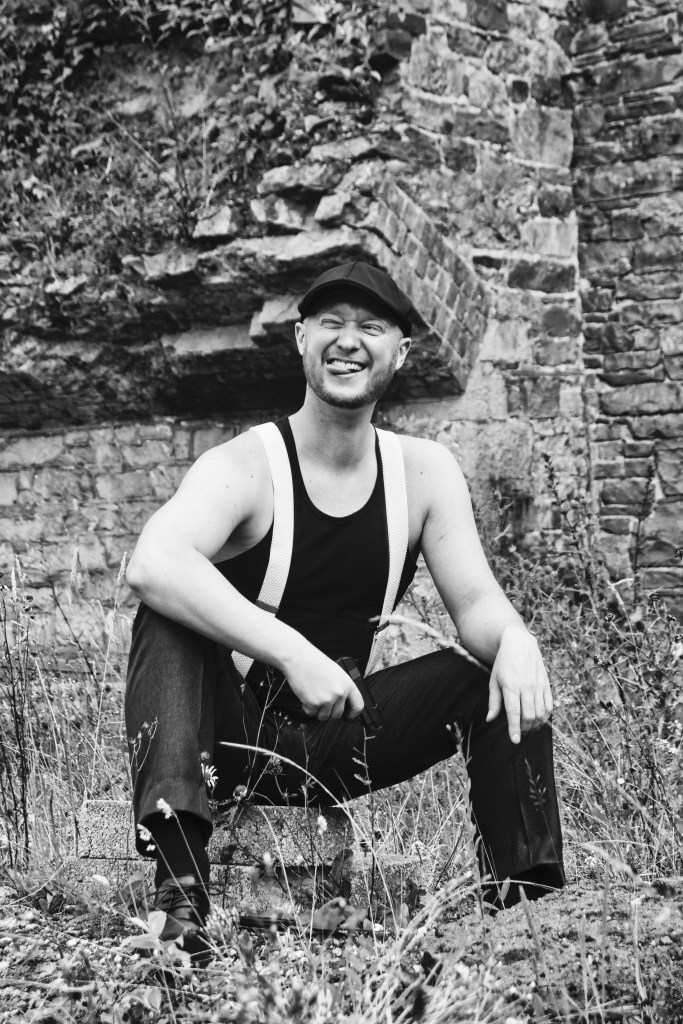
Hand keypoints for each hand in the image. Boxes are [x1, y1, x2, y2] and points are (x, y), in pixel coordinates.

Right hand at [282, 644, 364, 721]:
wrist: (298, 657)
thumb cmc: (315, 662)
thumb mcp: (336, 673)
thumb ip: (342, 688)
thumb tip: (344, 703)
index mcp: (348, 684)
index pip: (358, 706)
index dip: (353, 715)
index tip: (348, 717)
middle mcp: (339, 693)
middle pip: (337, 714)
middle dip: (329, 710)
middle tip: (322, 699)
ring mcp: (327, 699)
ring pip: (324, 716)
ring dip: (318, 710)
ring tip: (313, 694)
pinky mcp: (313, 704)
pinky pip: (311, 714)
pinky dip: (307, 707)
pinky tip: (306, 694)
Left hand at [485, 626, 552, 743]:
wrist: (519, 644)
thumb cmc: (503, 663)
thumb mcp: (494, 680)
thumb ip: (494, 701)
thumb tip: (490, 719)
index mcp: (511, 686)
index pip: (514, 713)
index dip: (515, 729)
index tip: (515, 741)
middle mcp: (526, 687)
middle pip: (529, 716)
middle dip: (524, 728)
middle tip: (519, 732)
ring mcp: (538, 685)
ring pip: (541, 713)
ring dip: (535, 725)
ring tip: (528, 728)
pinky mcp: (546, 684)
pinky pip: (549, 705)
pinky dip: (546, 716)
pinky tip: (539, 719)